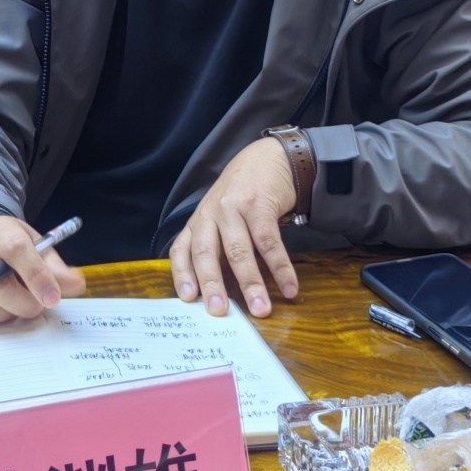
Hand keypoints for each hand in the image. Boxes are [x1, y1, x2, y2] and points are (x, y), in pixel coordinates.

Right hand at [0, 215, 86, 324]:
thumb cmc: (8, 248)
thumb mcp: (35, 247)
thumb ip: (55, 268)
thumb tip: (76, 285)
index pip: (15, 250)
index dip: (37, 276)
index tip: (52, 299)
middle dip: (24, 305)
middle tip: (36, 307)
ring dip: (5, 315)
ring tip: (12, 305)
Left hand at [169, 137, 298, 317]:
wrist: (268, 159)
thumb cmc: (241, 195)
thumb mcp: (220, 217)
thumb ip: (218, 246)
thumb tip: (220, 290)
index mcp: (198, 221)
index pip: (181, 249)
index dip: (182, 274)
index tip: (187, 298)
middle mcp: (211, 214)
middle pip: (206, 252)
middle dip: (212, 284)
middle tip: (219, 311)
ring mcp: (233, 208)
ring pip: (239, 251)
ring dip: (251, 283)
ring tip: (261, 309)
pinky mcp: (259, 205)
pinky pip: (269, 241)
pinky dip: (281, 267)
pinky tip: (289, 287)